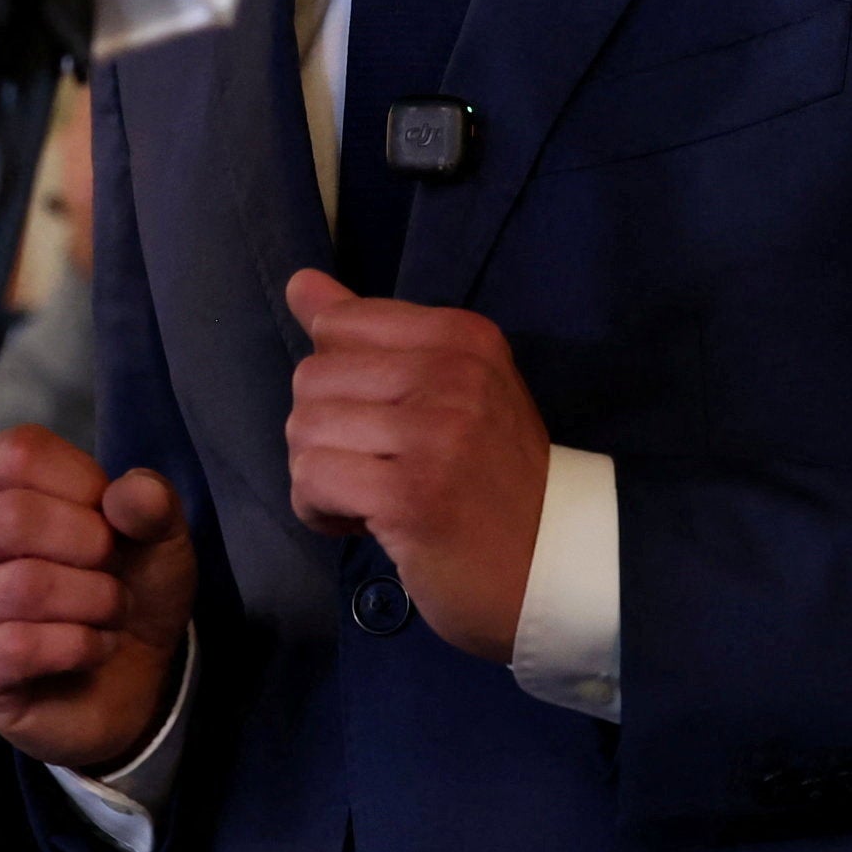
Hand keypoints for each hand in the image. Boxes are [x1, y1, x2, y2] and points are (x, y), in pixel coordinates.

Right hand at [0, 425, 194, 772]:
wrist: (130, 674)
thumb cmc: (123, 584)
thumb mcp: (156, 534)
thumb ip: (152, 503)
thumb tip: (131, 494)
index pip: (19, 454)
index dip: (85, 484)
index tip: (110, 519)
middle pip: (12, 515)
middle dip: (92, 546)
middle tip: (114, 571)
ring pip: (22, 586)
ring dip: (95, 601)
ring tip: (110, 612)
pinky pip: (18, 647)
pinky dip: (80, 646)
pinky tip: (92, 649)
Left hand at [281, 268, 547, 663]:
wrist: (551, 568)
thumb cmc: (491, 480)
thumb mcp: (446, 388)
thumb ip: (368, 333)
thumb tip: (299, 283)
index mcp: (462, 336)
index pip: (339, 324)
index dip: (339, 382)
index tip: (379, 422)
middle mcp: (452, 372)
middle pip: (313, 377)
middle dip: (323, 432)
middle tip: (374, 470)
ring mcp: (434, 432)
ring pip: (304, 427)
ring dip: (319, 475)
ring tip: (369, 499)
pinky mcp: (410, 494)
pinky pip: (311, 477)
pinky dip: (318, 508)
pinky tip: (360, 525)